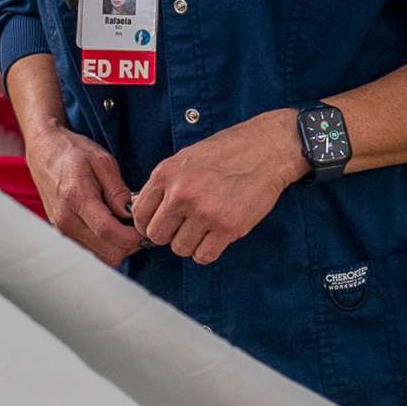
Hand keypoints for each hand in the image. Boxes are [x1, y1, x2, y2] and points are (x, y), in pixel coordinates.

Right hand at [25, 126, 141, 265]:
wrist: (44, 153)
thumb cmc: (74, 153)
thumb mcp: (102, 161)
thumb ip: (117, 190)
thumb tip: (130, 215)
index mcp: (76, 198)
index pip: (108, 232)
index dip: (133, 236)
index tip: (144, 227)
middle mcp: (66, 220)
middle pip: (108, 252)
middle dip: (130, 243)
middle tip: (138, 225)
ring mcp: (62, 230)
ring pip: (102, 257)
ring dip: (119, 246)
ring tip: (125, 224)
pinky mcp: (63, 235)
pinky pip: (93, 252)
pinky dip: (107, 245)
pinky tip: (111, 226)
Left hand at [132, 110, 308, 264]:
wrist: (266, 149)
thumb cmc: (227, 152)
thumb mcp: (185, 159)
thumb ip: (165, 184)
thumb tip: (147, 211)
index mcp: (166, 174)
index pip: (140, 214)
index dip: (149, 224)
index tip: (161, 224)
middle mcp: (181, 194)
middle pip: (157, 236)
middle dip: (169, 235)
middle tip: (185, 226)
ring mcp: (204, 212)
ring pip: (180, 249)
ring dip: (190, 243)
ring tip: (204, 227)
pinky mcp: (227, 227)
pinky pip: (204, 256)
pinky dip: (207, 251)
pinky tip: (215, 236)